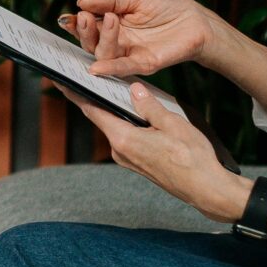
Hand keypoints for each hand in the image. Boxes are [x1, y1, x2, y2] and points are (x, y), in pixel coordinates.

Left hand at [53, 79, 245, 222]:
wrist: (206, 190)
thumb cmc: (193, 159)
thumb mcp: (173, 124)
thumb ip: (149, 106)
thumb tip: (133, 89)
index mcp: (124, 139)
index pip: (92, 111)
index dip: (75, 94)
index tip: (60, 81)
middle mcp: (120, 151)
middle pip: (102, 118)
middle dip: (96, 98)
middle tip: (88, 77)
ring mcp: (128, 159)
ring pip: (116, 128)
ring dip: (115, 110)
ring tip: (115, 89)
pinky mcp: (138, 163)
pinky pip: (126, 137)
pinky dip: (126, 123)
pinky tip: (135, 112)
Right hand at [58, 0, 226, 78]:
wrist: (198, 21)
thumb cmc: (168, 7)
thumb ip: (109, 1)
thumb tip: (81, 1)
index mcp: (112, 24)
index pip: (89, 26)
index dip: (77, 23)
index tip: (68, 18)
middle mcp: (117, 41)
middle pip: (91, 42)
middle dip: (85, 31)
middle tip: (84, 18)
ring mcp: (129, 53)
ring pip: (104, 54)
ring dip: (101, 40)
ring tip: (110, 20)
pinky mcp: (144, 64)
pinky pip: (123, 68)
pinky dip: (109, 68)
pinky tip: (96, 68)